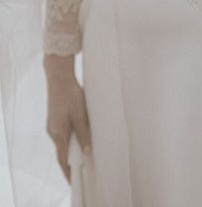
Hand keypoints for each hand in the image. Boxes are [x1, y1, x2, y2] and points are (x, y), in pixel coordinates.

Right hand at [44, 54, 90, 181]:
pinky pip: (64, 134)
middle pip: (63, 152)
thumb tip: (87, 150)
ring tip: (86, 156)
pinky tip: (82, 138)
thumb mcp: (80, 115)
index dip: (68, 171)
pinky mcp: (56, 120)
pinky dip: (73, 139)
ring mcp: (53, 126)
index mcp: (58, 133)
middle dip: (72, 162)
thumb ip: (83, 133)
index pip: (62, 159)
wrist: (59, 79)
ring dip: (74, 149)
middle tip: (85, 170)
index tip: (72, 182)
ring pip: (64, 142)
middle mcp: (53, 132)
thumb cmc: (71, 96)